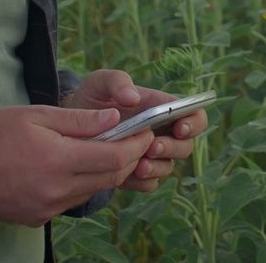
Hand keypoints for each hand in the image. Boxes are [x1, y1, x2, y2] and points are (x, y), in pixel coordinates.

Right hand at [0, 105, 152, 226]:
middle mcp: (55, 190)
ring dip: (107, 171)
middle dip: (130, 158)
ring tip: (106, 148)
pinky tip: (75, 166)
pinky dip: (82, 183)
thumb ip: (80, 120)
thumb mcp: (38, 114)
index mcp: (58, 160)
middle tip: (136, 139)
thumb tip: (116, 119)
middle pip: (110, 177)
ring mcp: (46, 208)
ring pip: (93, 191)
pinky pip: (72, 200)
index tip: (147, 131)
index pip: (115, 157)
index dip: (137, 144)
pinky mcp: (37, 218)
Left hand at [61, 70, 209, 192]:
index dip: (194, 123)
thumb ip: (117, 81)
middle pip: (186, 145)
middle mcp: (162, 132)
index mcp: (161, 108)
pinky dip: (142, 181)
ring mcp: (151, 155)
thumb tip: (134, 98)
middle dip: (173, 148)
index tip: (180, 128)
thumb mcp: (100, 82)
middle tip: (152, 147)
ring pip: (169, 166)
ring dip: (157, 167)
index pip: (193, 114)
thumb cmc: (92, 99)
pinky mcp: (137, 174)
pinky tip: (127, 175)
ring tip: (138, 165)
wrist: (71, 127)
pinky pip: (150, 183)